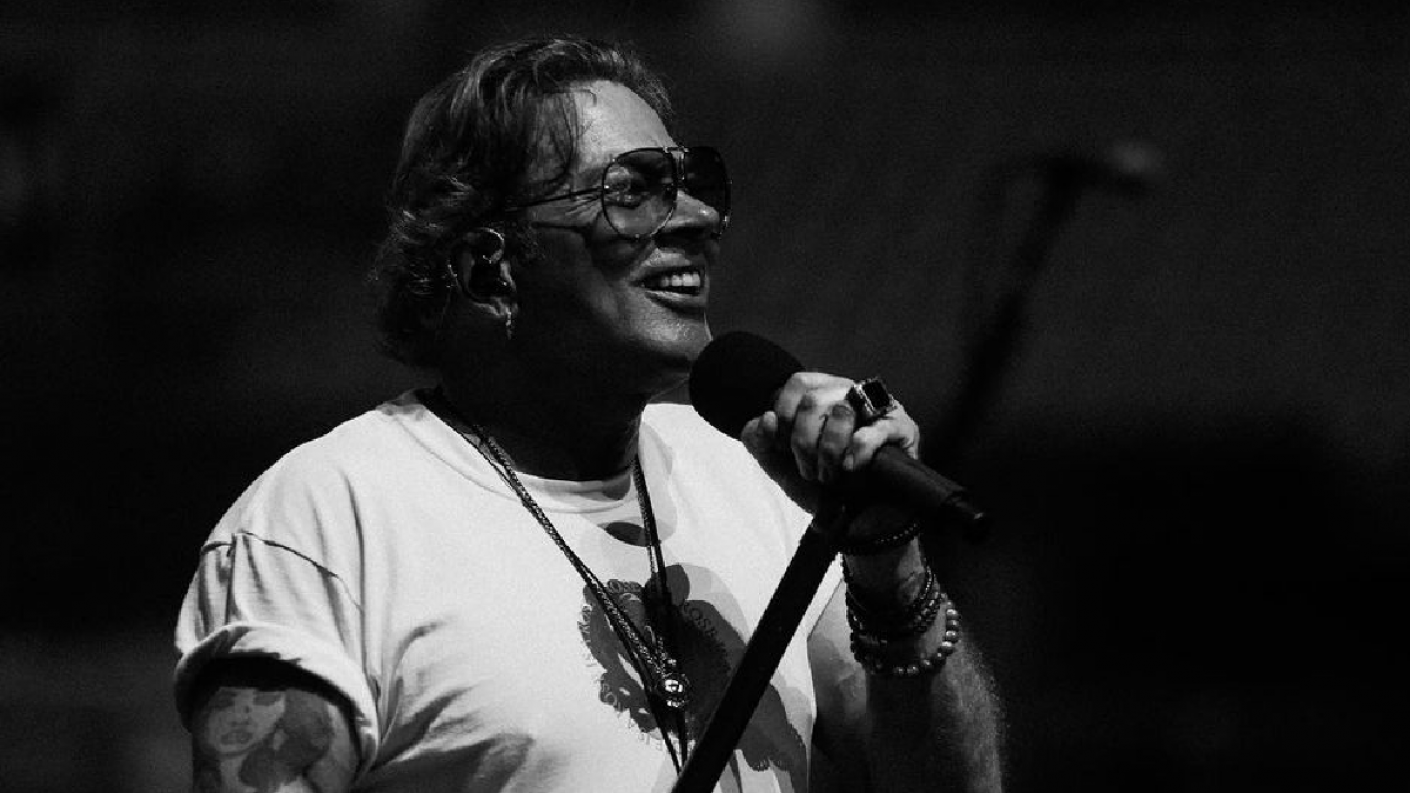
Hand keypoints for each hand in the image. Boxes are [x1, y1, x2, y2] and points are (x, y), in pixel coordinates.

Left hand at [738, 372, 920, 512]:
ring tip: (831, 476)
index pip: (798, 384)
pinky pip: (873, 431)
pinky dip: (856, 453)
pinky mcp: (902, 429)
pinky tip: (850, 468)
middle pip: (814, 401)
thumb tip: (766, 418)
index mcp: (823, 392)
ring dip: (828, 453)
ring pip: (841, 411)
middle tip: (810, 471)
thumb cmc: (822, 486)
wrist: (857, 522)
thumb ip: (759, 437)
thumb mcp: (779, 462)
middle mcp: (851, 393)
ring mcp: (879, 409)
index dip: (785, 415)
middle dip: (803, 444)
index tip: (784, 446)